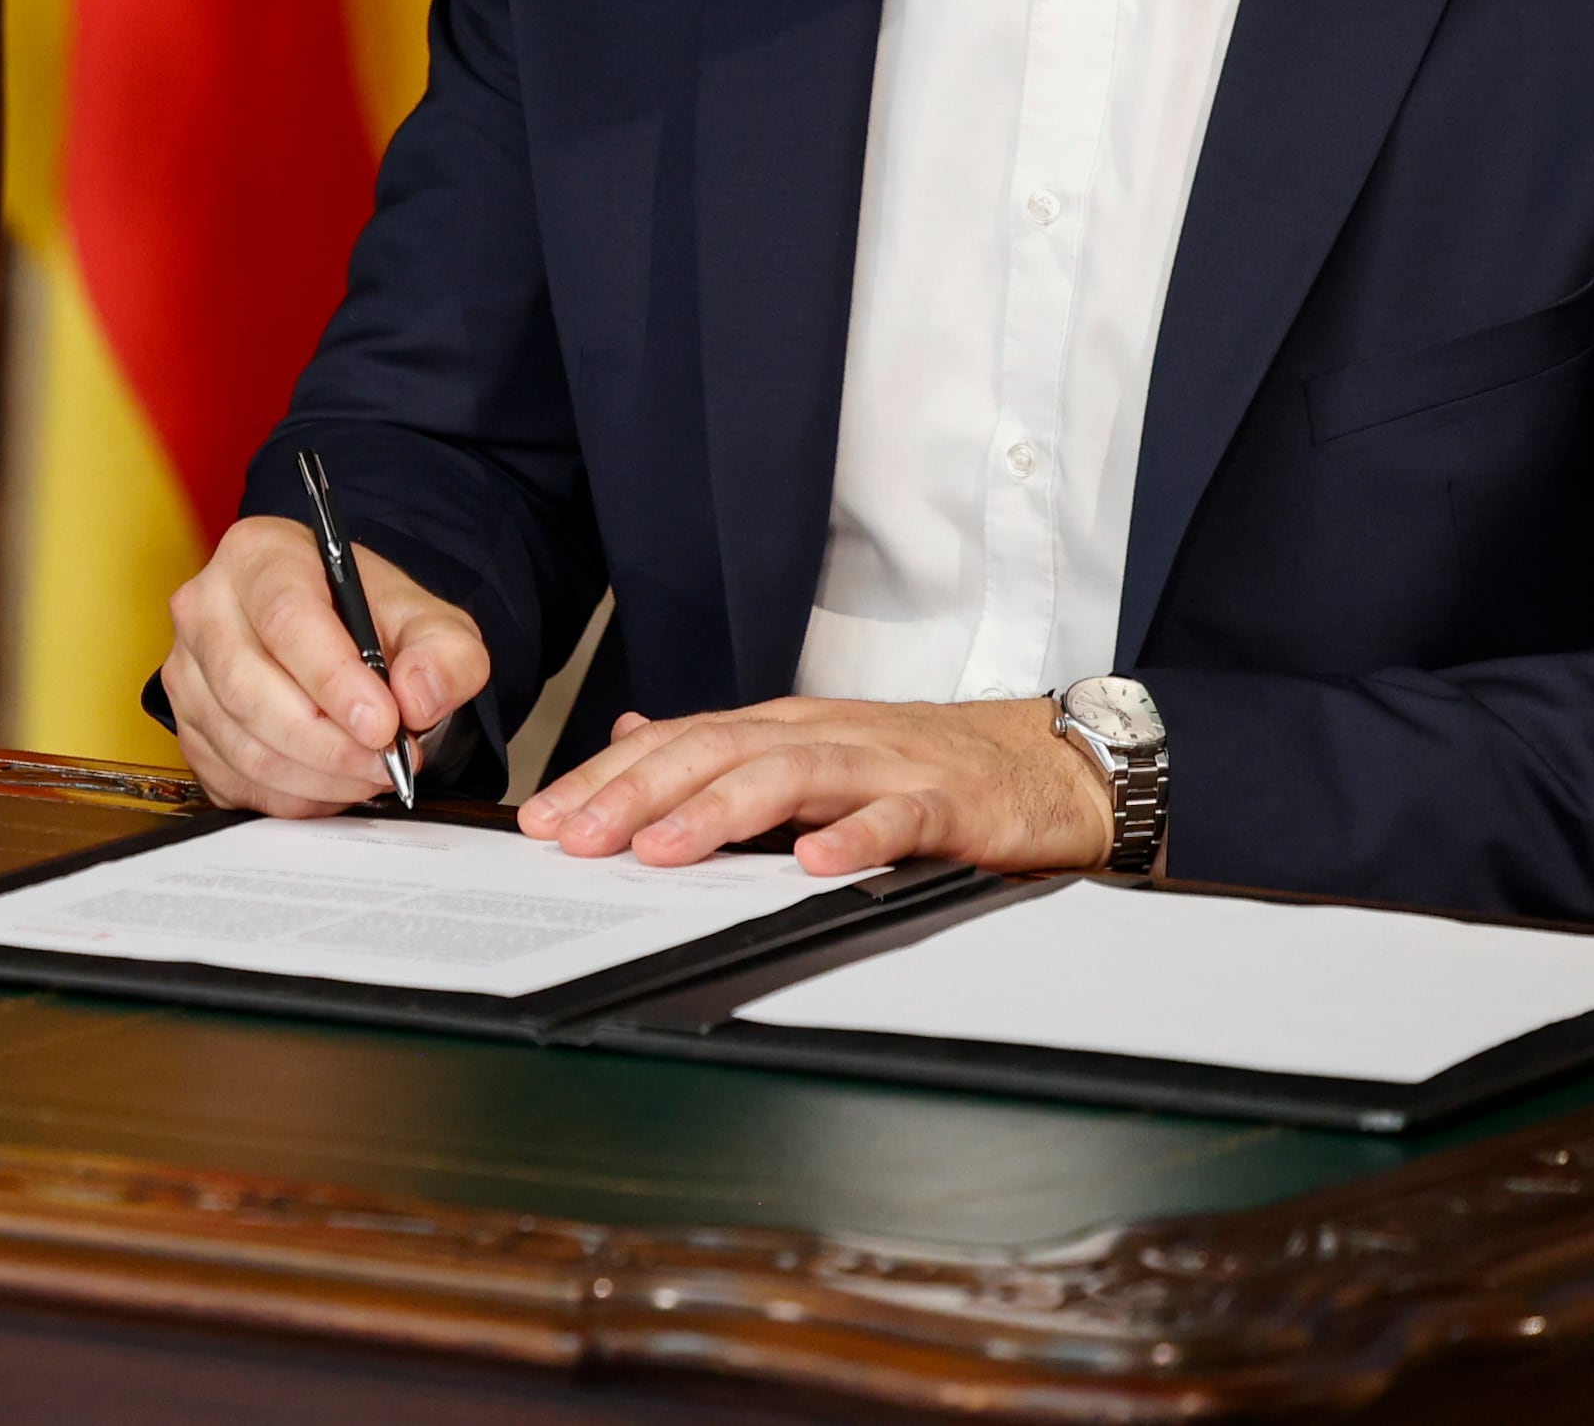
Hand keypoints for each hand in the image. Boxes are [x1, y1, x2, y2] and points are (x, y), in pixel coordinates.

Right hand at [160, 513, 489, 812]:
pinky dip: (293, 797)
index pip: (285, 620)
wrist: (336, 637)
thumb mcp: (430, 621)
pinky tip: (332, 781)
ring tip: (369, 772)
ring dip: (318, 777)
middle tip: (386, 761)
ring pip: (242, 745)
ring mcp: (187, 671)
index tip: (383, 723)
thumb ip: (445, 652)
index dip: (334, 680)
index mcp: (257, 555)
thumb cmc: (368, 618)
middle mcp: (206, 607)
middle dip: (329, 744)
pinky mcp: (188, 728)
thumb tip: (418, 694)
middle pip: (250, 690)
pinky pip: (233, 781)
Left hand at [519, 695, 1111, 876]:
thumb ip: (726, 749)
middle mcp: (823, 735)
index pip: (678, 743)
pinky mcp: (949, 804)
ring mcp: (885, 765)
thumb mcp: (812, 749)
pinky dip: (854, 838)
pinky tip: (815, 865)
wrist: (1047, 763)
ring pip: (789, 777)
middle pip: (716, 753)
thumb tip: (634, 734)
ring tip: (663, 850)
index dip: (608, 777)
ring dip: (719, 813)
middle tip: (576, 836)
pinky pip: (897, 820)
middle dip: (637, 794)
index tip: (547, 818)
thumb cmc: (923, 765)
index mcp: (785, 728)